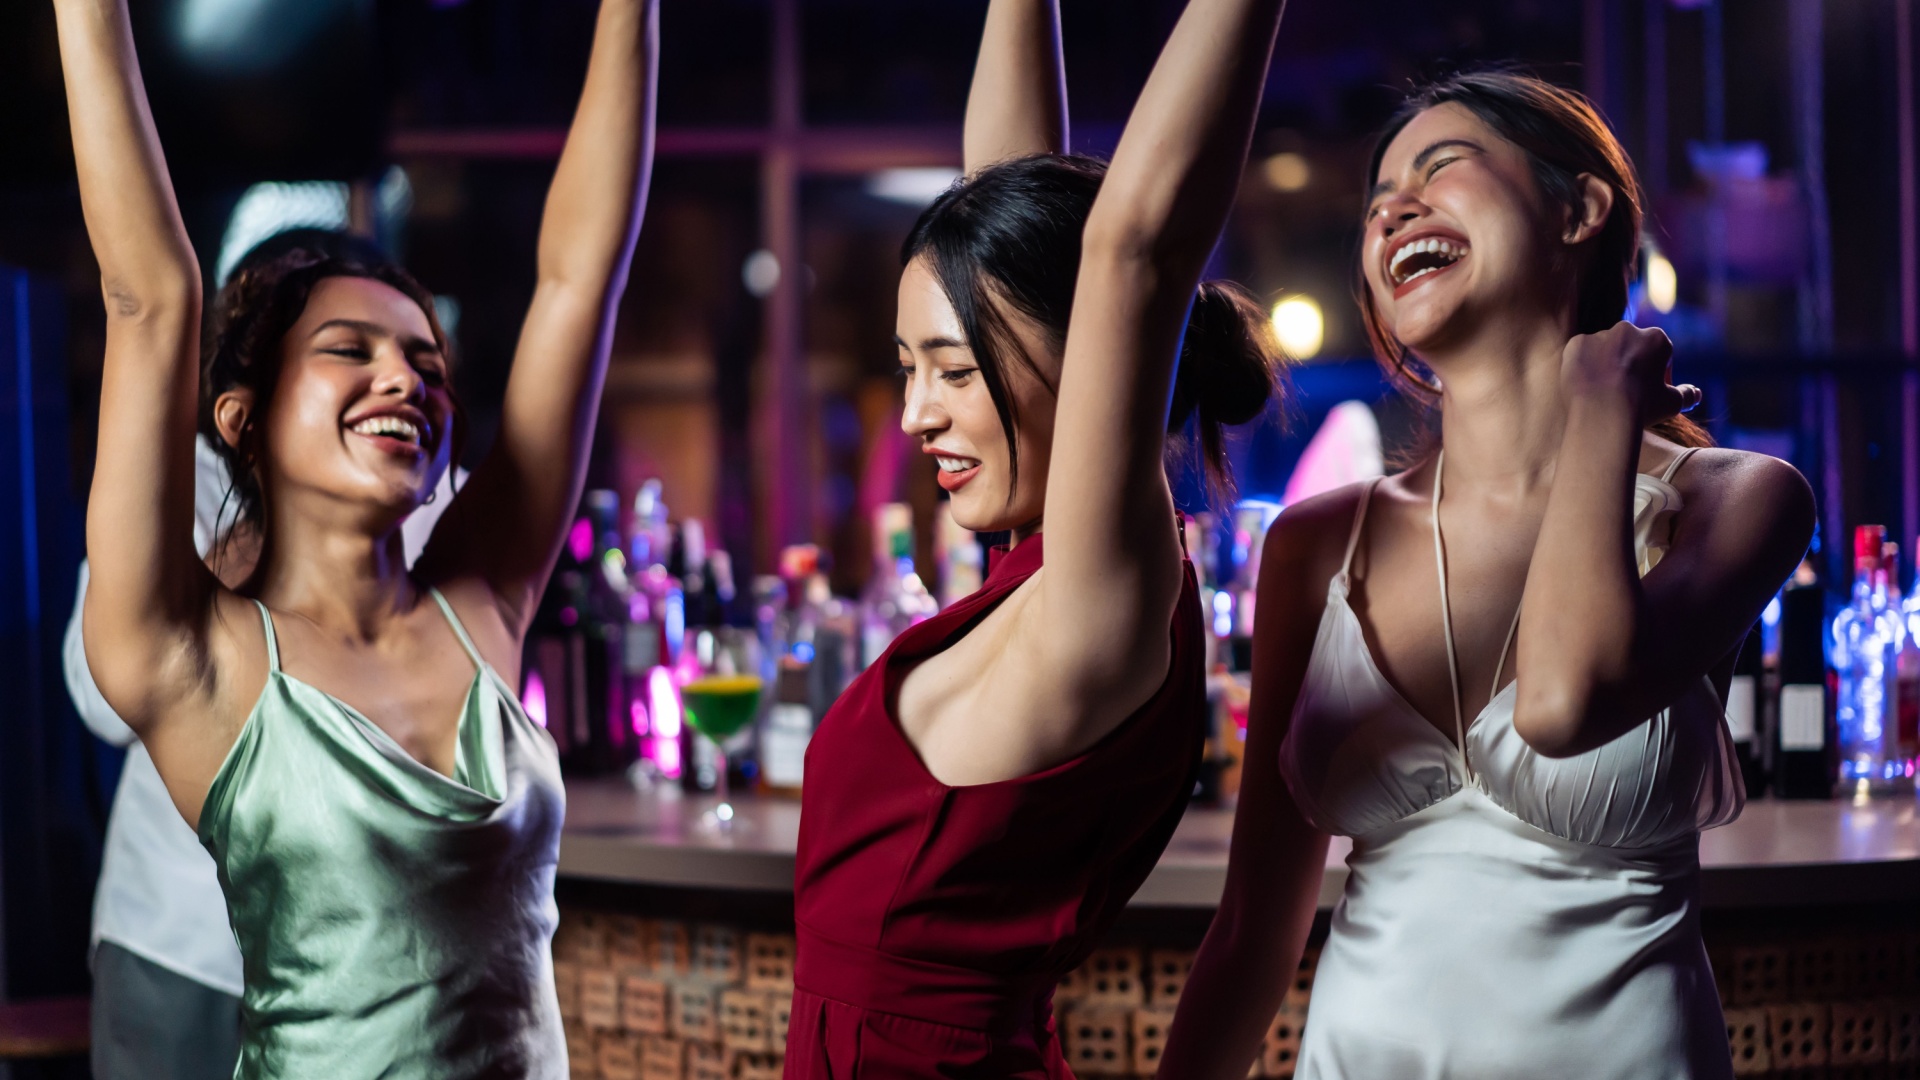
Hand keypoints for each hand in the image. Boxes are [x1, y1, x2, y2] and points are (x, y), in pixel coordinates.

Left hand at [1561, 321, 1700, 424]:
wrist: (1601, 414)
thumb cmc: (1641, 408)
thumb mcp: (1671, 404)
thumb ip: (1685, 395)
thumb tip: (1695, 393)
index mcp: (1656, 338)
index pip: (1659, 354)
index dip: (1657, 375)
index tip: (1649, 394)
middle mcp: (1628, 329)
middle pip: (1630, 348)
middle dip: (1629, 366)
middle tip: (1623, 393)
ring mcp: (1600, 335)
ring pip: (1603, 350)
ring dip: (1604, 366)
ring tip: (1601, 393)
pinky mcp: (1575, 344)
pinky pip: (1580, 355)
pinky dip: (1582, 368)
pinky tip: (1585, 387)